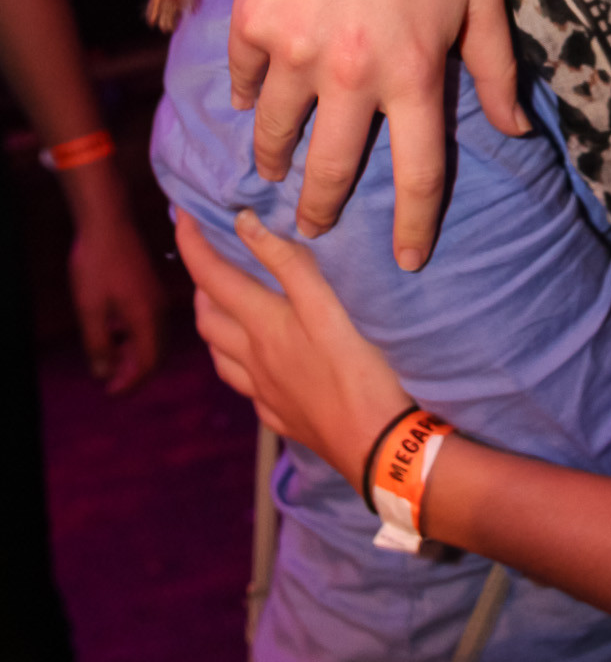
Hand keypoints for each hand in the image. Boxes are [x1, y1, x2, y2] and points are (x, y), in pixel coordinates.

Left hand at [67, 205, 165, 391]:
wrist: (108, 222)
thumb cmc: (97, 264)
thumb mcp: (90, 309)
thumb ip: (98, 344)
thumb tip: (102, 373)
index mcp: (148, 318)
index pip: (149, 362)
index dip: (131, 382)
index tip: (109, 393)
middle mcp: (159, 310)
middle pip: (155, 353)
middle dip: (134, 372)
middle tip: (110, 384)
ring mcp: (157, 298)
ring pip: (153, 338)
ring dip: (134, 355)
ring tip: (110, 362)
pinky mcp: (150, 289)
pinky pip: (149, 323)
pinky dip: (134, 338)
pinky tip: (115, 334)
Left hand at [175, 208, 404, 486]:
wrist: (377, 445)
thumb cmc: (359, 373)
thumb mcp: (327, 309)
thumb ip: (288, 264)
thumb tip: (244, 224)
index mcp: (263, 327)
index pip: (212, 278)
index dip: (192, 246)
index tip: (182, 216)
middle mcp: (254, 360)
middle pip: (208, 320)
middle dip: (201, 287)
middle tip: (211, 263)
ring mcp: (265, 393)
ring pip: (221, 358)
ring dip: (214, 328)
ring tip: (226, 309)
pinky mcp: (282, 416)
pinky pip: (247, 389)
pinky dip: (240, 368)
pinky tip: (258, 366)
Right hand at [229, 0, 523, 269]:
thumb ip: (497, 70)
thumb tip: (515, 134)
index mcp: (415, 73)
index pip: (417, 173)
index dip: (413, 226)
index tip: (406, 262)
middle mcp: (353, 73)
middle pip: (333, 171)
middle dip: (322, 212)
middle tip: (313, 230)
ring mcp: (296, 51)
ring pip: (279, 134)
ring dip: (278, 161)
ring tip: (277, 172)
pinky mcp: (253, 24)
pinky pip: (248, 82)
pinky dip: (253, 98)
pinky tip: (257, 103)